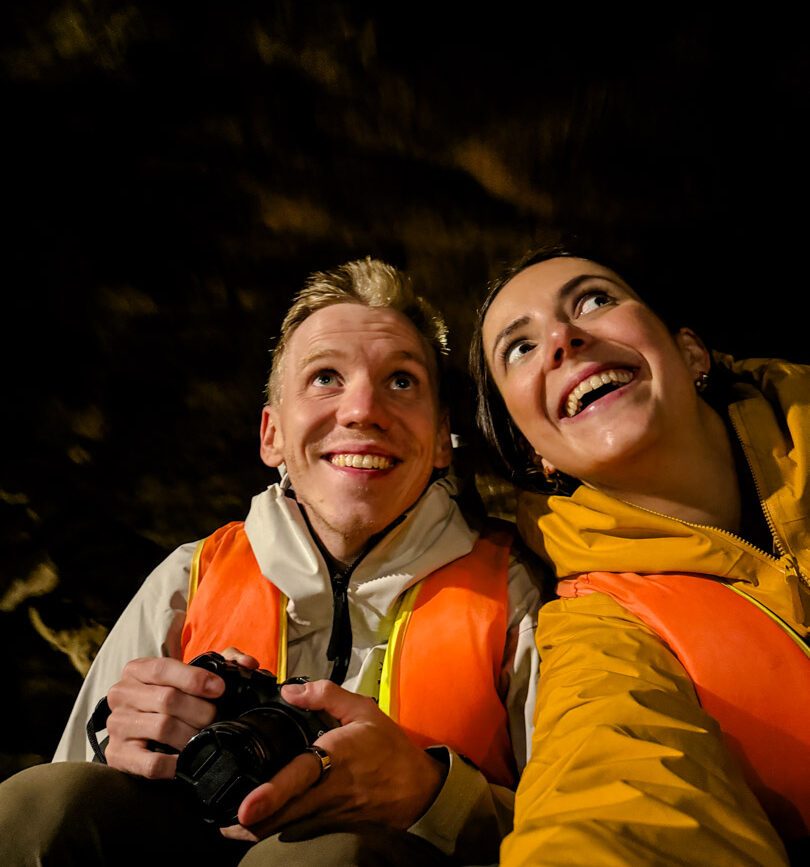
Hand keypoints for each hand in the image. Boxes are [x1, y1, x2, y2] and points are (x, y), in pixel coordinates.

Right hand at [104, 656, 224, 777]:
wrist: (141, 732)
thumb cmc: (171, 698)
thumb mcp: (190, 675)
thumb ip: (222, 661)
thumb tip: (248, 663)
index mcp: (137, 670)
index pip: (163, 668)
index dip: (195, 678)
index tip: (220, 689)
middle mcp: (121, 694)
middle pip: (167, 699)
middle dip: (200, 711)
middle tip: (216, 719)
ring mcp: (117, 725)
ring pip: (162, 728)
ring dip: (191, 735)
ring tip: (205, 737)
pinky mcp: (118, 756)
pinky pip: (151, 763)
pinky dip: (175, 764)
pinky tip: (188, 760)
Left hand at [220, 680, 445, 841]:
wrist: (417, 790)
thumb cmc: (388, 747)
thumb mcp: (363, 709)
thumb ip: (325, 695)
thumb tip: (287, 690)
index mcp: (334, 758)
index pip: (298, 778)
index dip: (270, 795)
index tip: (244, 808)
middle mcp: (326, 792)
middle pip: (280, 817)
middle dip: (247, 824)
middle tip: (218, 822)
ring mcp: (326, 815)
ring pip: (283, 830)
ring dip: (256, 831)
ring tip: (227, 826)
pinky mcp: (328, 827)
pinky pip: (296, 832)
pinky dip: (275, 830)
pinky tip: (259, 824)